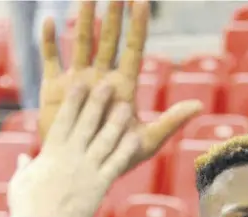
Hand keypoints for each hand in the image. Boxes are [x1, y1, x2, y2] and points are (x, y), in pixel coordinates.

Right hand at [8, 81, 138, 216]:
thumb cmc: (27, 209)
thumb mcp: (20, 184)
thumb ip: (24, 168)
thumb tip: (22, 159)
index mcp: (51, 153)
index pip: (64, 120)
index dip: (74, 101)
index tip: (80, 84)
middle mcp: (71, 156)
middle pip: (87, 123)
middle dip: (97, 102)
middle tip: (107, 83)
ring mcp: (86, 170)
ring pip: (105, 140)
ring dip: (117, 121)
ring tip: (127, 105)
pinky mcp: (99, 186)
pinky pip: (116, 164)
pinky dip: (126, 149)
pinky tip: (136, 137)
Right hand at [38, 0, 202, 167]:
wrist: (84, 170)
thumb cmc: (116, 157)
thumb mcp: (146, 140)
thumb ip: (170, 121)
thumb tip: (198, 105)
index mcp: (123, 87)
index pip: (133, 50)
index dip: (137, 26)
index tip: (140, 0)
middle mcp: (101, 78)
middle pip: (108, 41)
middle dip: (112, 16)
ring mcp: (78, 81)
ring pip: (81, 43)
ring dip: (83, 21)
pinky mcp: (55, 89)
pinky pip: (51, 60)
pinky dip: (49, 42)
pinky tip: (50, 22)